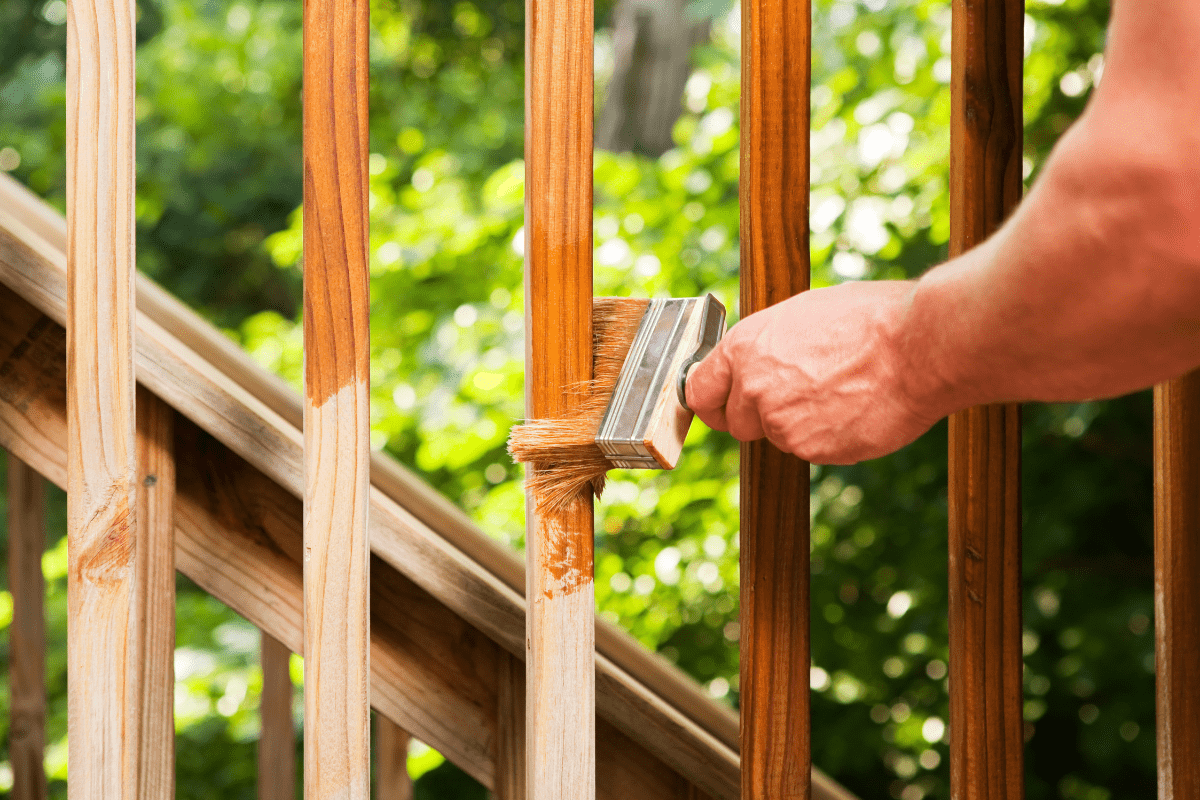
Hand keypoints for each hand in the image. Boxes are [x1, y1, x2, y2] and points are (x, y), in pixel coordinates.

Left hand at [684, 280, 941, 463]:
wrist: (919, 346)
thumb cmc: (871, 319)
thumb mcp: (803, 315)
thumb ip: (768, 345)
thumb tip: (756, 359)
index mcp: (745, 346)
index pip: (699, 390)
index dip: (713, 401)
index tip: (722, 406)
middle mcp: (753, 387)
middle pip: (736, 422)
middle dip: (759, 417)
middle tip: (799, 399)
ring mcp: (781, 423)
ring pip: (777, 437)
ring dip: (800, 426)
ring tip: (840, 394)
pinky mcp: (811, 450)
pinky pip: (810, 450)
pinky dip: (828, 439)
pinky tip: (855, 410)